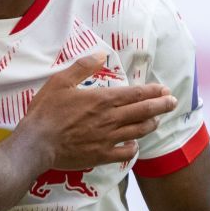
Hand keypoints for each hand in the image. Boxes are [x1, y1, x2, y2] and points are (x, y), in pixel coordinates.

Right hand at [20, 55, 175, 170]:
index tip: (164, 89)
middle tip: (172, 102)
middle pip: (144, 112)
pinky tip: (134, 144)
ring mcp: (108, 139)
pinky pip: (125, 153)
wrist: (37, 143)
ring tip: (157, 120)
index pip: (135, 94)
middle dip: (162, 106)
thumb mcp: (60, 81)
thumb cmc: (46, 111)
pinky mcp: (101, 155)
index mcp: (102, 100)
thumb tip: (100, 55)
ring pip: (138, 131)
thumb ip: (82, 67)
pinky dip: (133, 148)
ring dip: (151, 124)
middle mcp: (110, 119)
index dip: (153, 91)